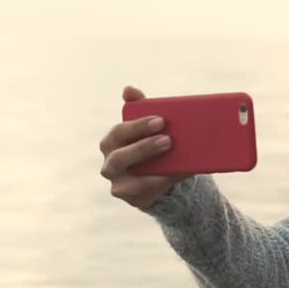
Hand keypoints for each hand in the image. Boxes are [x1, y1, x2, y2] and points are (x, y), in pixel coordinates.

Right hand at [99, 86, 190, 208]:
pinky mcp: (131, 198)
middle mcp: (110, 162)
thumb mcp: (148, 127)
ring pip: (128, 178)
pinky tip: (178, 172)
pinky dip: (161, 182)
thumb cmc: (152, 146)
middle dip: (144, 147)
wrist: (161, 178)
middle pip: (121, 155)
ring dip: (151, 168)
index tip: (161, 120)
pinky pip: (144, 192)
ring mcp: (118, 183)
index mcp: (112, 141)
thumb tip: (127, 89)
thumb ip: (139, 108)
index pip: (119, 132)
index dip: (138, 126)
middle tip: (168, 138)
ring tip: (171, 155)